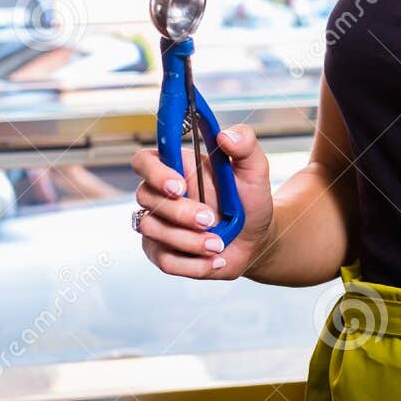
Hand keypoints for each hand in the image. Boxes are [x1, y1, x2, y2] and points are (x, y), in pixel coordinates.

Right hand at [131, 125, 274, 280]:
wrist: (256, 239)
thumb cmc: (249, 201)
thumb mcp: (255, 171)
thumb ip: (245, 146)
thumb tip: (226, 135)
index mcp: (177, 168)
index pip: (143, 160)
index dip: (154, 172)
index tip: (180, 185)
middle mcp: (160, 195)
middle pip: (144, 197)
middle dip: (180, 212)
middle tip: (211, 219)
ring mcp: (157, 224)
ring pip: (152, 231)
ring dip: (190, 240)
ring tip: (218, 243)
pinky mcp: (162, 253)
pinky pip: (165, 261)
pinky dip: (194, 264)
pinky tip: (216, 259)